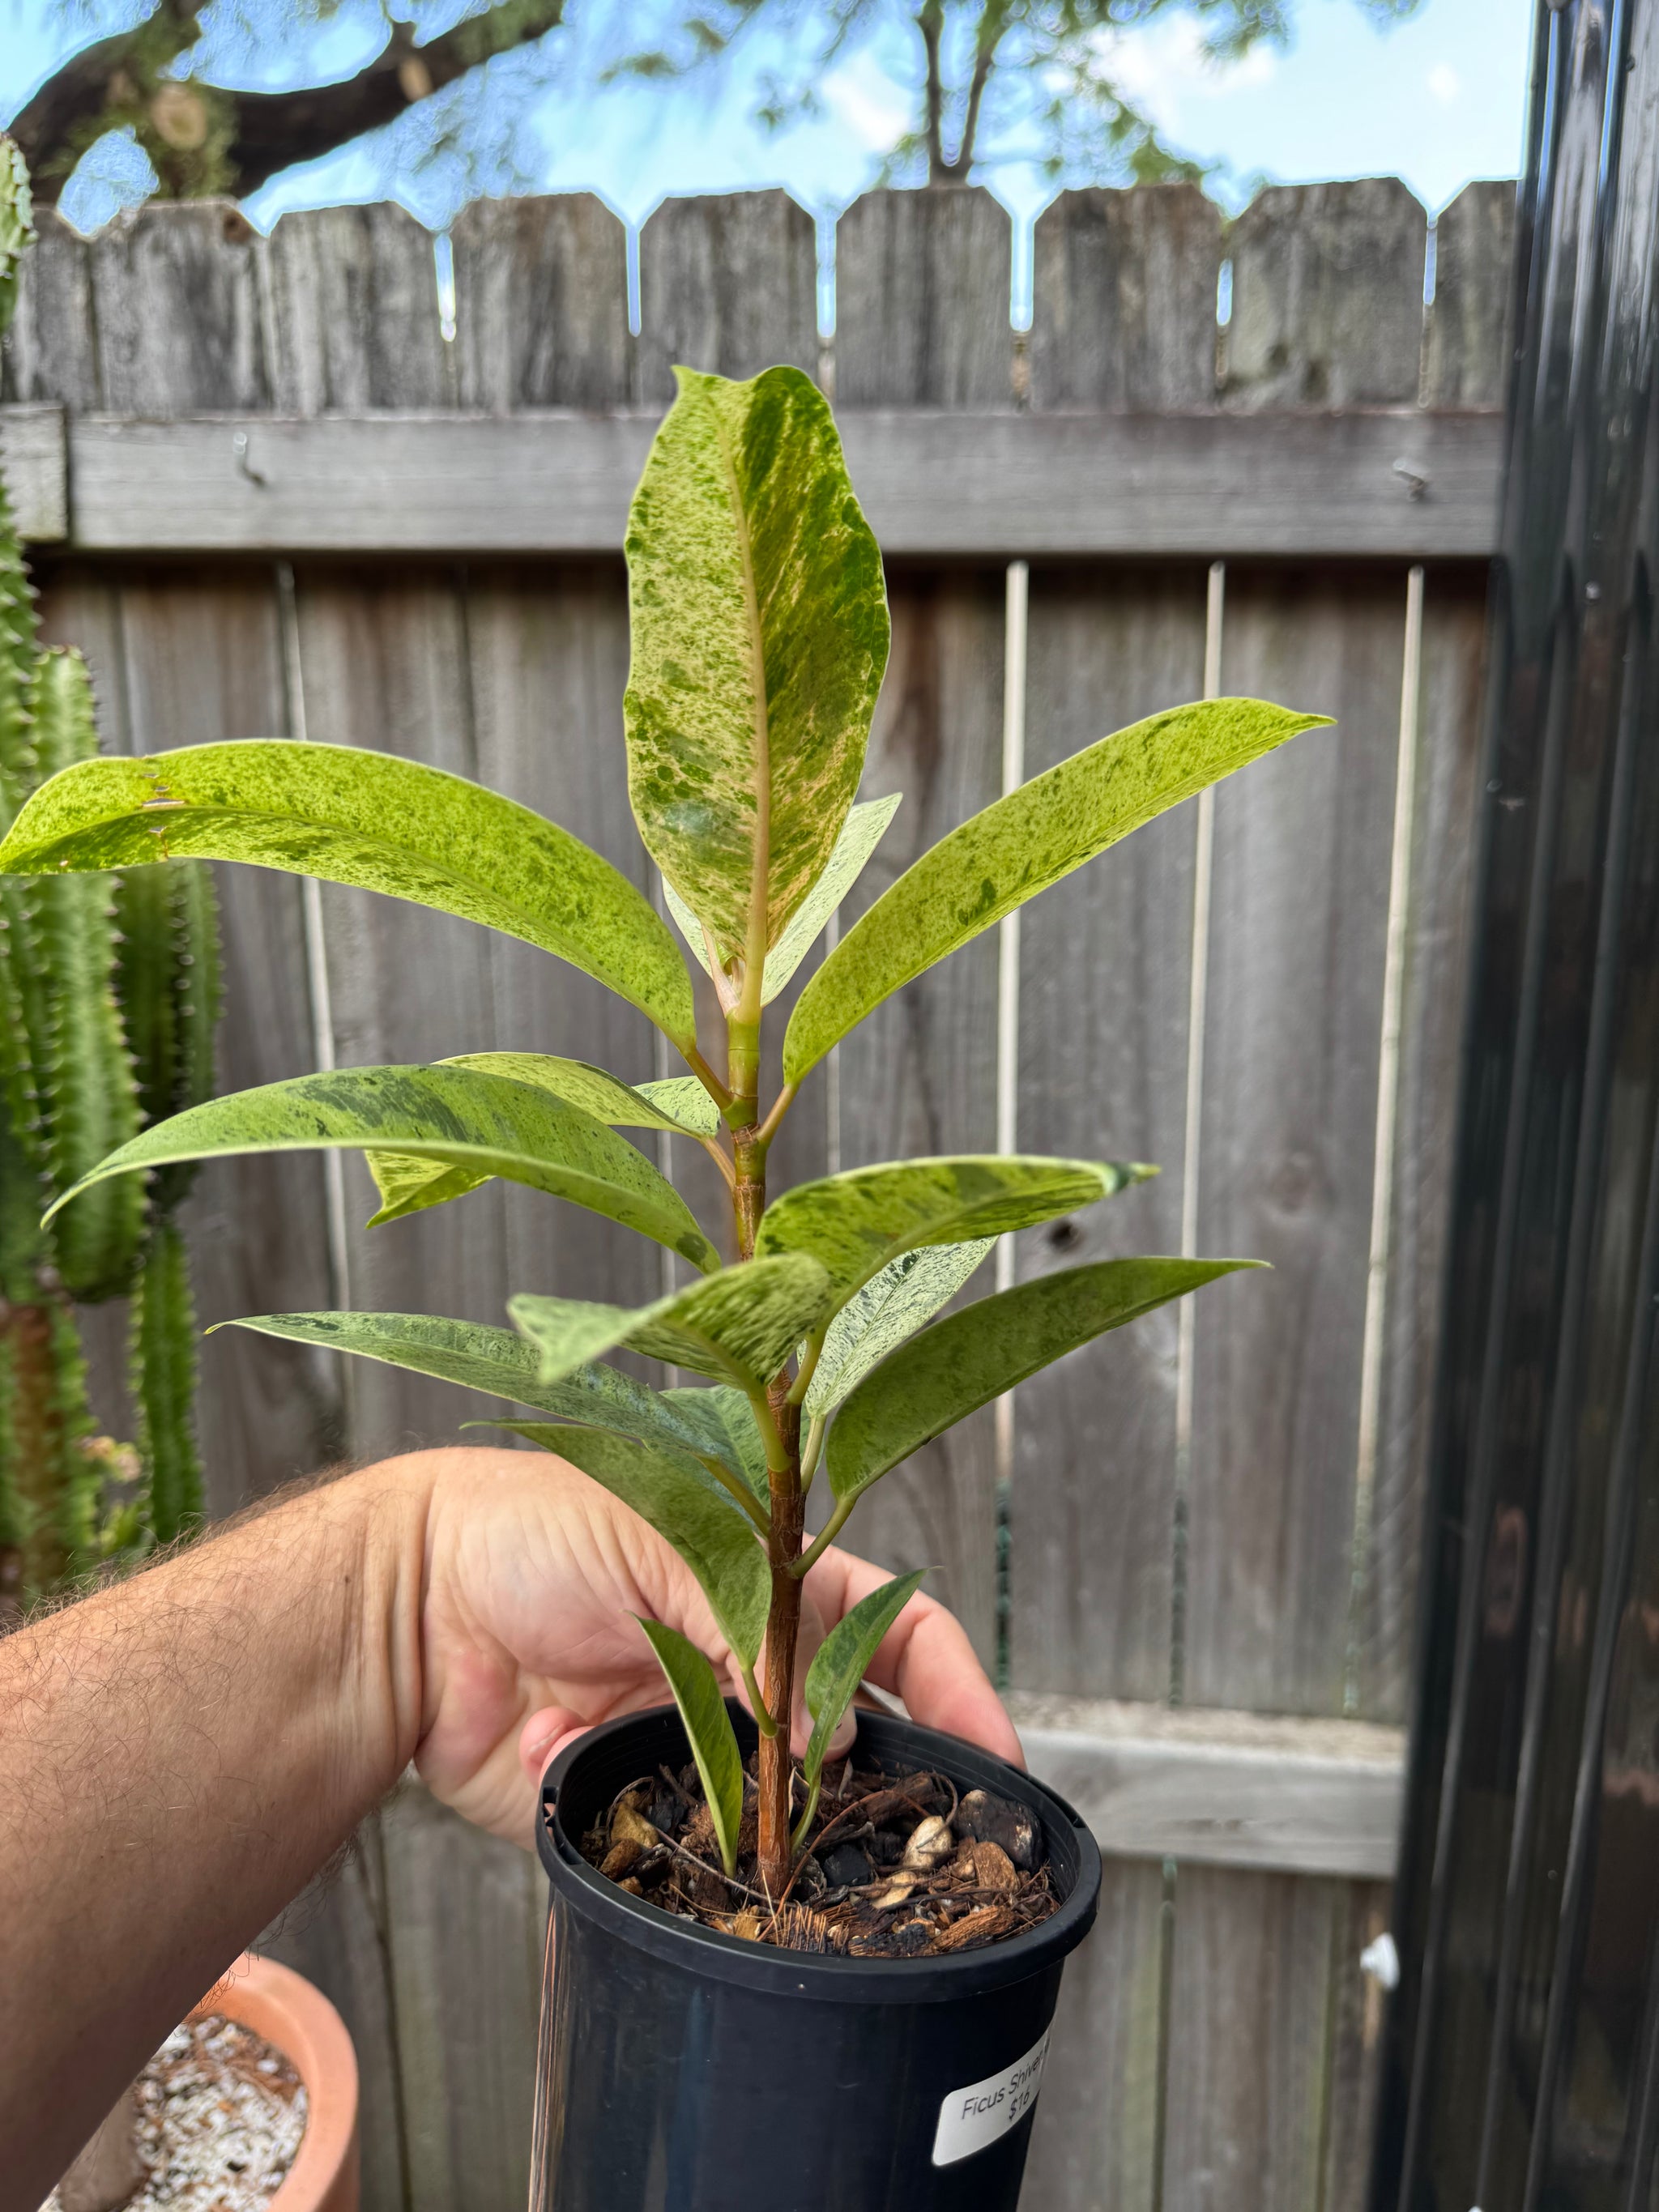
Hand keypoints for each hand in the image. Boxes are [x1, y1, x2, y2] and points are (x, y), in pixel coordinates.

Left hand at [405, 1447, 1022, 1847]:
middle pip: (848, 1737)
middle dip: (874, 1785)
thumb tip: (830, 1732)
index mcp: (767, 1581)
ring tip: (765, 1827)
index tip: (997, 1757)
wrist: (399, 1606)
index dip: (953, 1689)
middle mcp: (742, 1665)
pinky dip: (667, 1833)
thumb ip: (756, 1633)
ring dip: (774, 1822)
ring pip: (775, 1808)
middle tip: (896, 1830)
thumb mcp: (661, 1546)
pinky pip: (684, 1846)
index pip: (892, 1633)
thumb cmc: (523, 1530)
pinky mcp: (628, 1802)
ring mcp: (690, 1738)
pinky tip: (614, 1786)